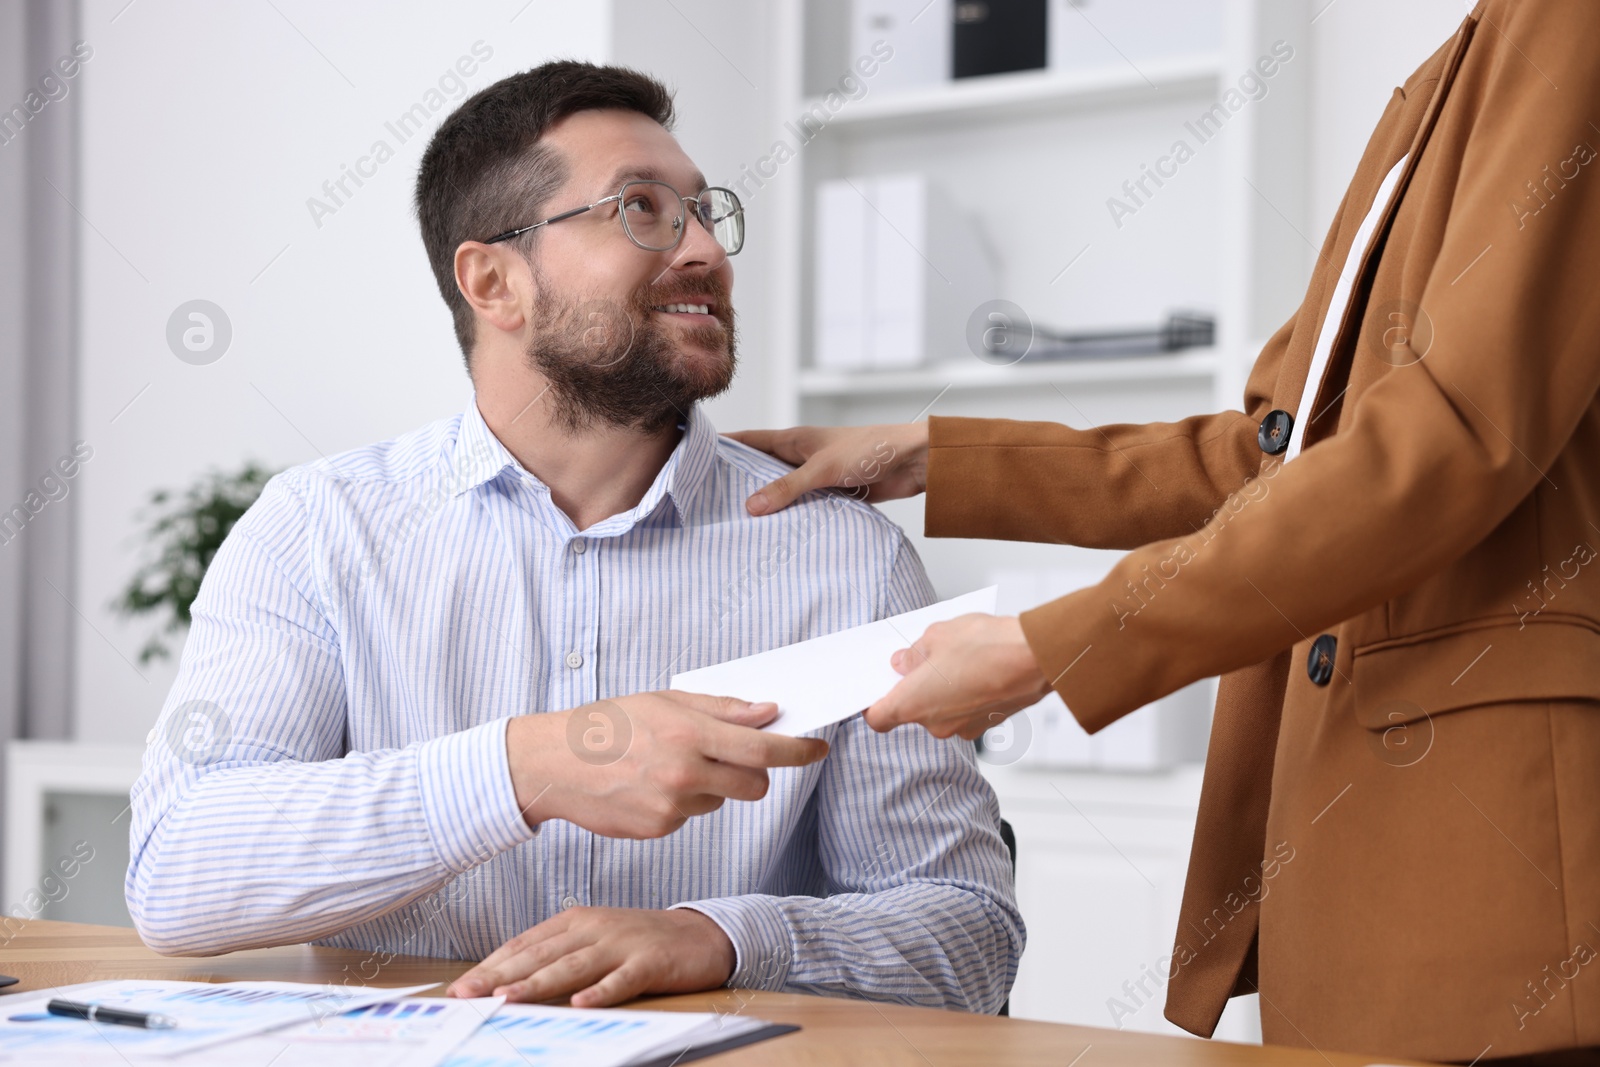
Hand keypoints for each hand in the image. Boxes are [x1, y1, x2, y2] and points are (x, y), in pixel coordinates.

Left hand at [447, 907, 733, 1006]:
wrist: (701, 935)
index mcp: (576, 921)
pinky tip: (581, 1003)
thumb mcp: (595, 940)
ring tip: (508, 998)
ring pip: (573, 965)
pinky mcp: (651, 961)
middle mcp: (594, 928)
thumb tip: (509, 982)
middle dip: (500, 975)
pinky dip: (601, 991)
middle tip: (467, 995)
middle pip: (541, 954)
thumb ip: (559, 955)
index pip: (525, 944)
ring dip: (538, 982)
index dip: (491, 964)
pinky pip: (622, 979)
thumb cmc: (640, 942)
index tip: (460, 987)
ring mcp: (622, 943)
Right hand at [508, 691, 828, 838]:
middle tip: (738, 756)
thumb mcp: (664, 702)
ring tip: (671, 764)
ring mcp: (671, 806)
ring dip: (714, 785)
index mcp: (688, 733)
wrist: (553, 764)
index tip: (818, 749)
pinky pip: (692, 814)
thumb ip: (721, 709)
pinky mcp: (659, 828)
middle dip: (757, 772)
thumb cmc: (607, 725)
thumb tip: (768, 712)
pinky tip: (652, 784)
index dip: (798, 751)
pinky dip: (684, 800)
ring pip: (722, 799)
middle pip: (755, 784)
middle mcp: (684, 772)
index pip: (762, 749)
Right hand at [725, 423, 928, 514]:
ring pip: (782, 491)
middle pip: (760, 469)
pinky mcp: (831, 494)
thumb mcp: (822, 469)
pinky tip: (777, 533)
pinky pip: (803, 506)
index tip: (695, 456)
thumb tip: (751, 506)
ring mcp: (815, 476)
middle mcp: (800, 456)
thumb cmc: (871, 450)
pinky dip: (791, 517)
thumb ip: (787, 488)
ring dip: (767, 504)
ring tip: (736, 524)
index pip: (747, 440)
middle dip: (739, 482)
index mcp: (793, 439)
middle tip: (709, 502)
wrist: (911, 462)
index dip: (722, 446)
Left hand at [864, 614, 1051, 740]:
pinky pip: (966, 711)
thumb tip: (903, 663)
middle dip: (917, 687)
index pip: (878, 719)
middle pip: (913, 711)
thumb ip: (913, 654)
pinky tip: (979, 670)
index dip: (874, 704)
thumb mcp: (936, 635)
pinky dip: (967, 696)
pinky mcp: (987, 726)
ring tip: (960, 660)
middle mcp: (935, 725)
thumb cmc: (984, 645)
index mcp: (913, 704)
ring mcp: (963, 728)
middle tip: (926, 659)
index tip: (878, 688)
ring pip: (942, 710)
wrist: (1035, 658)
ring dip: (944, 691)